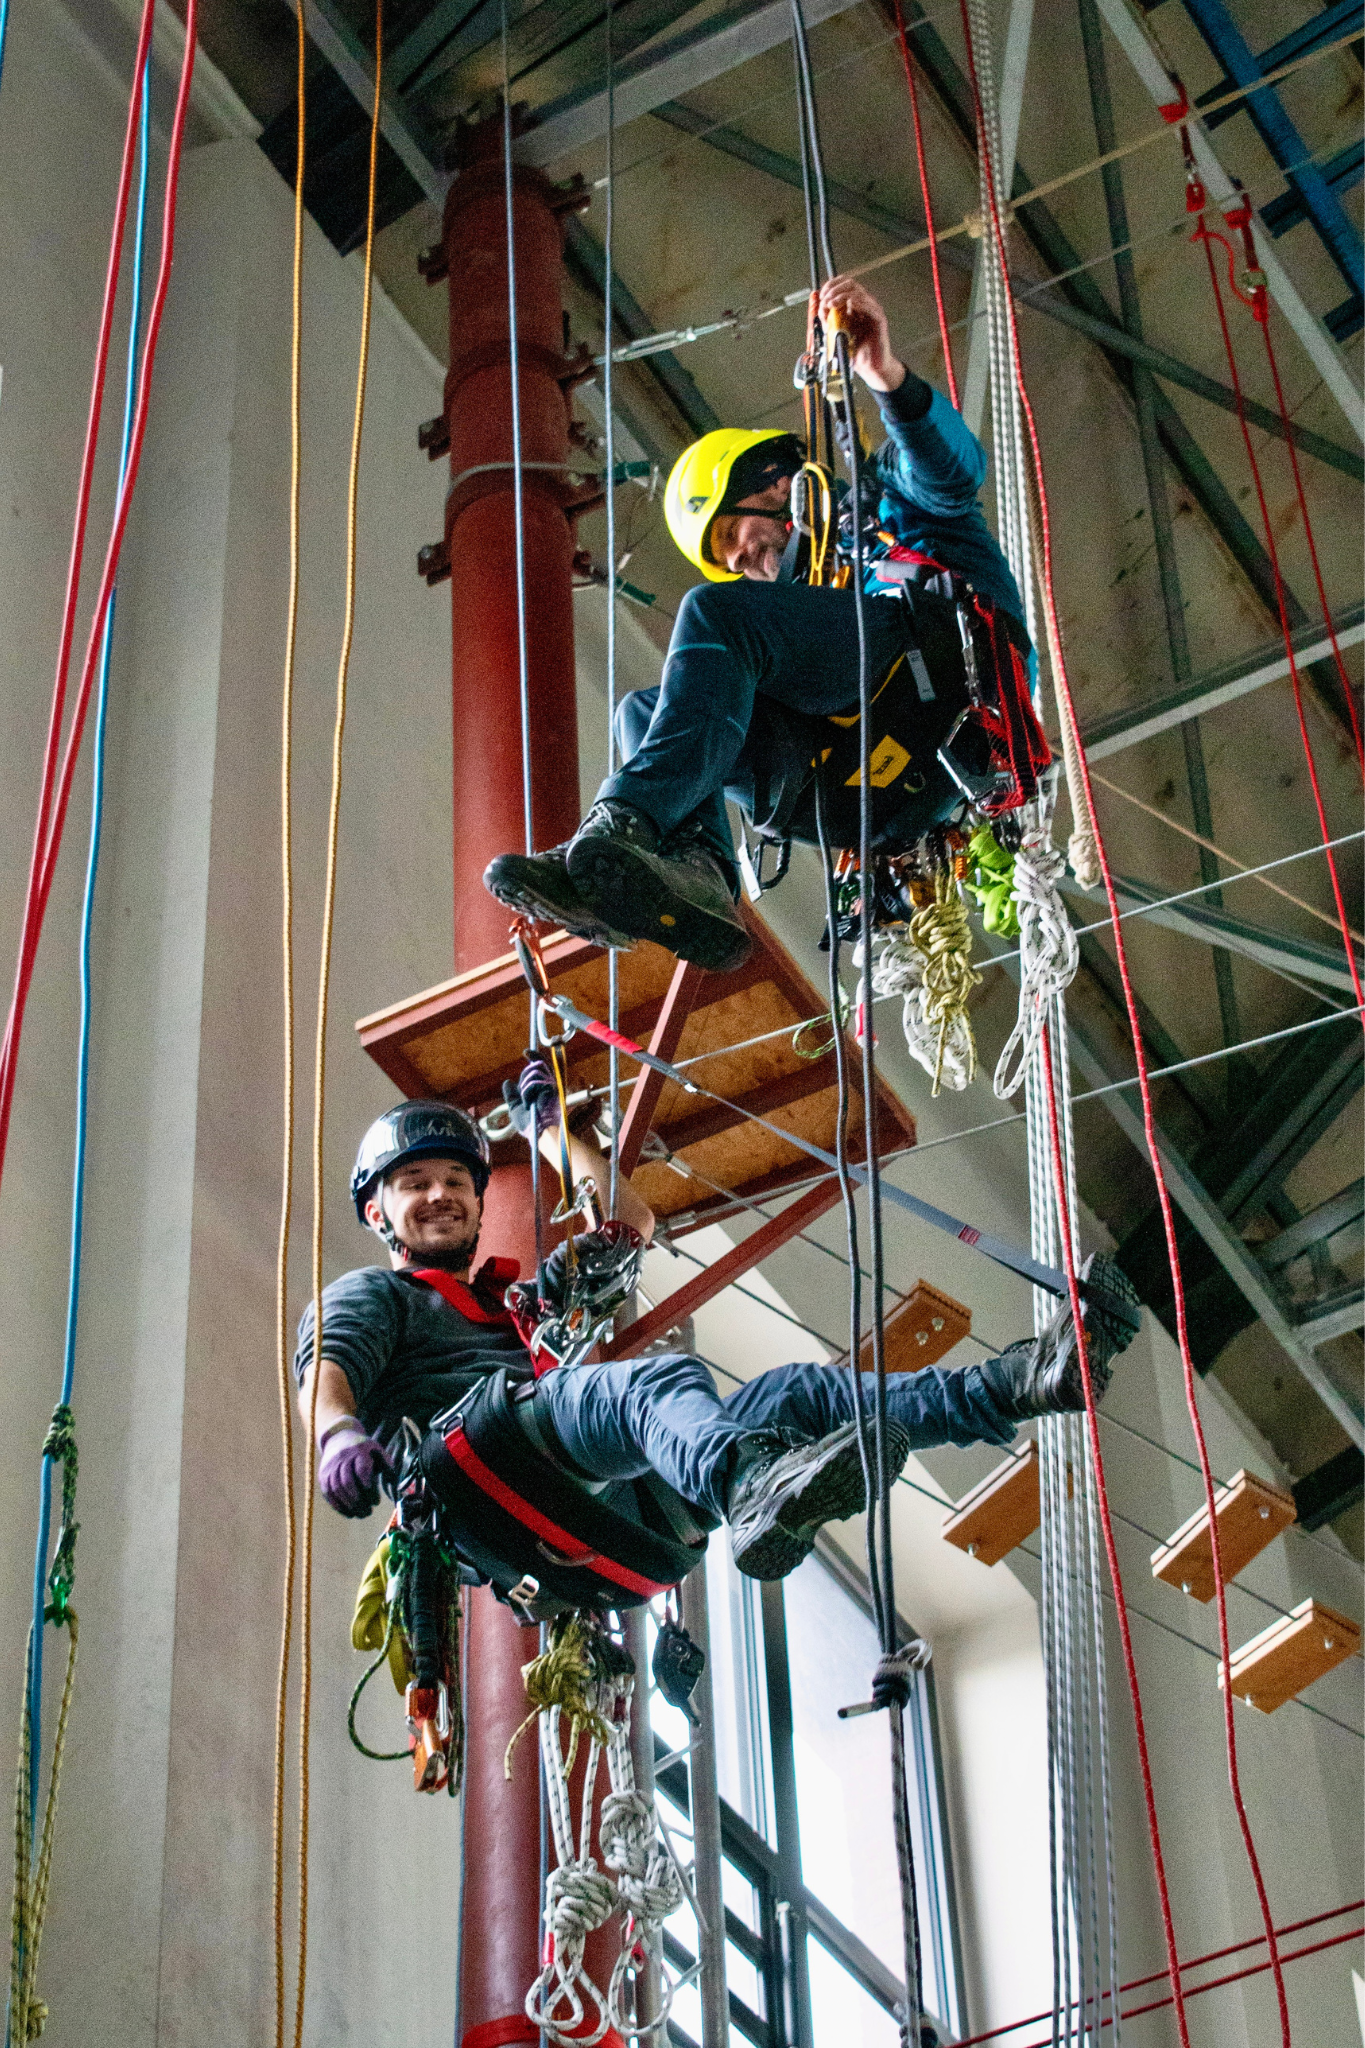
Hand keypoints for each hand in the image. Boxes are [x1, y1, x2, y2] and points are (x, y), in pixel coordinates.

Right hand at [317, 1418, 393, 1516]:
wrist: (339, 1437)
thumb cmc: (364, 1449)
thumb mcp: (377, 1450)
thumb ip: (387, 1465)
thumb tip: (396, 1484)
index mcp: (359, 1451)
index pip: (361, 1468)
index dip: (367, 1485)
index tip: (375, 1500)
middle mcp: (342, 1458)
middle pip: (347, 1481)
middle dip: (358, 1500)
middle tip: (369, 1512)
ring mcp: (330, 1467)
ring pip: (336, 1489)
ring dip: (349, 1505)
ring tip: (361, 1514)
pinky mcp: (323, 1476)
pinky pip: (328, 1493)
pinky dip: (338, 1506)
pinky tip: (349, 1513)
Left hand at [502, 1057, 560, 1136]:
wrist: (537, 1131)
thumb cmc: (529, 1124)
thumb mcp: (516, 1107)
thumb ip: (512, 1095)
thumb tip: (507, 1082)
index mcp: (545, 1088)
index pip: (542, 1065)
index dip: (535, 1056)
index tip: (525, 1052)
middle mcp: (551, 1084)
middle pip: (539, 1064)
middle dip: (525, 1075)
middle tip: (523, 1091)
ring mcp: (553, 1084)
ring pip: (534, 1071)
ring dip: (525, 1087)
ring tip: (528, 1102)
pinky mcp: (553, 1087)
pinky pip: (534, 1081)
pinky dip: (527, 1092)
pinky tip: (530, 1103)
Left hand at [817, 276, 905, 392]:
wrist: (869, 367)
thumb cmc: (855, 352)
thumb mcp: (835, 334)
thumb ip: (828, 320)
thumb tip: (820, 307)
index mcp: (854, 306)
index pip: (844, 285)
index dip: (831, 285)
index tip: (821, 295)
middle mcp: (864, 305)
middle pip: (850, 284)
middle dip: (834, 289)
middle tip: (825, 300)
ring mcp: (872, 311)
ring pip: (858, 292)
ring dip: (841, 296)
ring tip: (831, 304)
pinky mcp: (879, 319)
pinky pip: (869, 305)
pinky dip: (857, 303)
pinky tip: (848, 306)